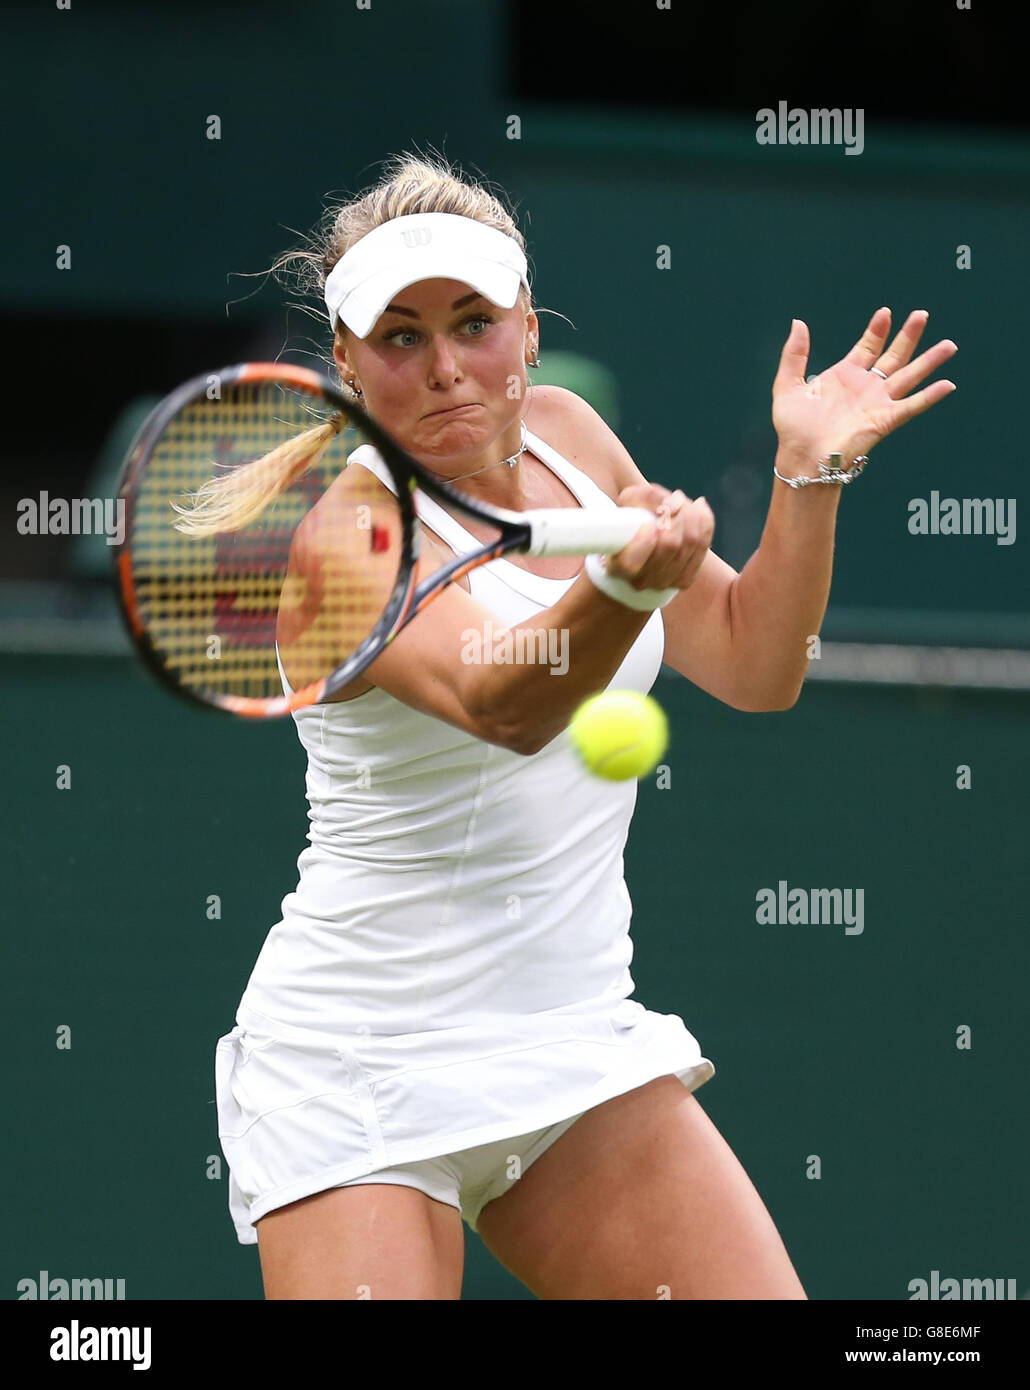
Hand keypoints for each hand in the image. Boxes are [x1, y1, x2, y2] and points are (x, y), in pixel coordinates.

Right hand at [608, 483, 713, 592]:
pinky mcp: (685, 579)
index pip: (631, 562)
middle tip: (673, 498)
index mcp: (618, 566)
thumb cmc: (631, 518)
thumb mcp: (629, 501)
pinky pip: (704, 543)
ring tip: (682, 501)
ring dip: (690, 513)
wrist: (641, 541)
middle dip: (677, 513)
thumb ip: (645, 498)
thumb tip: (673, 505)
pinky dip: (703, 520)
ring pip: (691, 541)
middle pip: (671, 544)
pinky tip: (696, 508)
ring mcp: (664, 583)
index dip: (644, 539)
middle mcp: (640, 580)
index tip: (648, 521)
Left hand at [771, 308, 957, 468]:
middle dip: (908, 335)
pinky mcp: (884, 420)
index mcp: (844, 376)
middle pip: (894, 356)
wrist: (802, 456)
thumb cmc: (793, 428)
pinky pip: (911, 406)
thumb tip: (798, 323)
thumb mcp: (787, 385)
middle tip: (921, 314)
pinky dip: (929, 396)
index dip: (878, 330)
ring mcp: (877, 403)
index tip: (885, 312)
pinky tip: (947, 385)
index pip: (868, 346)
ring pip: (909, 376)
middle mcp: (865, 387)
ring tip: (949, 345)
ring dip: (929, 361)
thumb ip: (794, 355)